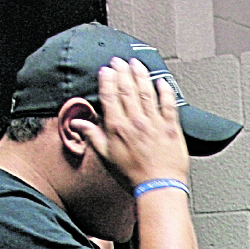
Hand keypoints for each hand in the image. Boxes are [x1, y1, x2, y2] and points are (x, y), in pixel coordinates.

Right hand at [71, 58, 190, 192]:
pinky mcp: (171, 128)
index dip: (107, 80)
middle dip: (122, 72)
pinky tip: (161, 81)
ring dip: (141, 75)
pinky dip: (165, 91)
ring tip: (136, 63)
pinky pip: (169, 104)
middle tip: (120, 60)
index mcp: (118, 128)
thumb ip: (93, 137)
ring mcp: (154, 123)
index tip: (106, 70)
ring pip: (146, 92)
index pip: (110, 96)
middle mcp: (136, 122)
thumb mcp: (106, 157)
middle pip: (127, 90)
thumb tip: (78, 124)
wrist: (158, 188)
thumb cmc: (133, 176)